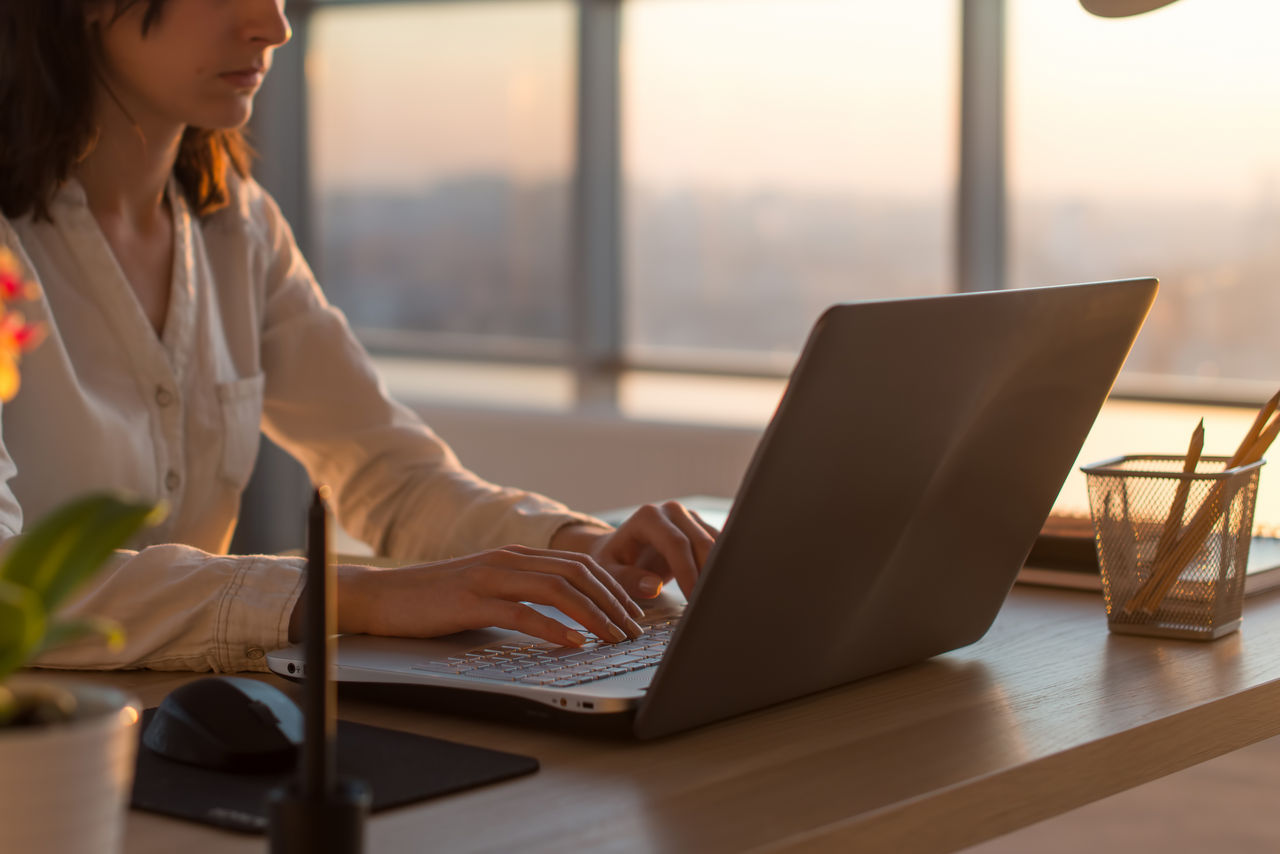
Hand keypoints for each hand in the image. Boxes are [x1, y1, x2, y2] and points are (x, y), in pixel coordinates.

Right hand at [297, 545, 646, 647]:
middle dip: (614, 602)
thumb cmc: (438, 600)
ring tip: (614, 638)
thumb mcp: (490, 590)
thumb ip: (526, 594)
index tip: (636, 612)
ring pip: (558, 589)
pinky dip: (553, 628)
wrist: (383, 597)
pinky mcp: (472, 600)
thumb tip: (568, 618)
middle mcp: (509, 559)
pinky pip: (522, 612)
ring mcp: (491, 576)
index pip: (580, 565)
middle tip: (635, 630)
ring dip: (593, 615)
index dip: (614, 587)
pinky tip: (573, 643)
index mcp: (518, 555)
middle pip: (578, 574)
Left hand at [551, 501, 719, 600]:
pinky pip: (720, 547)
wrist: (620, 549)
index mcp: (648, 517)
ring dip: (717, 573)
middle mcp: (672, 511)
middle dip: (707, 575)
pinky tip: (718, 589)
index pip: (676, 544)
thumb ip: (627, 579)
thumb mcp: (609, 572)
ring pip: (716, 544)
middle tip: (710, 605)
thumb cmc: (612, 561)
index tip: (693, 598)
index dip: (687, 572)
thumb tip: (654, 586)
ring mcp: (690, 517)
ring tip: (715, 600)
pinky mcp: (702, 527)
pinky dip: (720, 568)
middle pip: (701, 542)